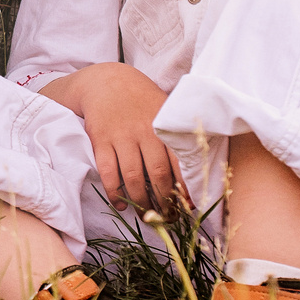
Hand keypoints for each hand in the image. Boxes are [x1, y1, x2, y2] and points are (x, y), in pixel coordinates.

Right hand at [40, 62, 187, 213]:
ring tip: (147, 216)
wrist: (106, 81)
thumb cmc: (142, 98)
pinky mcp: (101, 141)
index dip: (185, 188)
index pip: (179, 163)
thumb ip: (179, 132)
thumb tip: (199, 166)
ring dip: (141, 201)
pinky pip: (108, 172)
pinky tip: (120, 204)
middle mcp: (144, 133)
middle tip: (168, 218)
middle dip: (164, 201)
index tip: (188, 206)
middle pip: (157, 175)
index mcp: (164, 127)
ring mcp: (121, 137)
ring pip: (133, 178)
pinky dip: (114, 192)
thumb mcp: (165, 107)